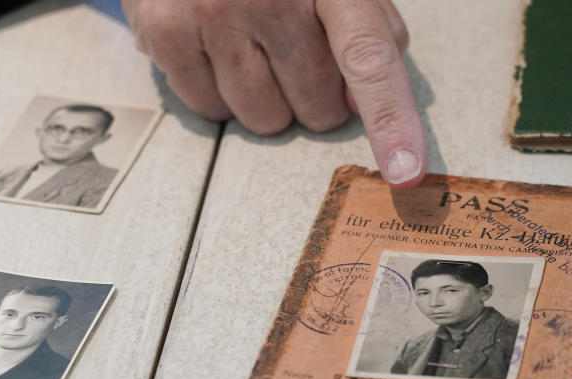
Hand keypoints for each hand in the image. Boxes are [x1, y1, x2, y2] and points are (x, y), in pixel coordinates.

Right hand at [122, 0, 426, 187]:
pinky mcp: (166, 31)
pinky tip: (214, 50)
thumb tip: (359, 100)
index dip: (391, 118)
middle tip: (293, 55)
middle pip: (316, 108)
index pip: (367, 56)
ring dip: (266, 102)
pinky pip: (210, 109)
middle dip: (314, 97)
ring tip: (249, 48)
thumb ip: (364, 26)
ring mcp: (214, 13)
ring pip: (263, 119)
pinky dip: (217, 95)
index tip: (405, 170)